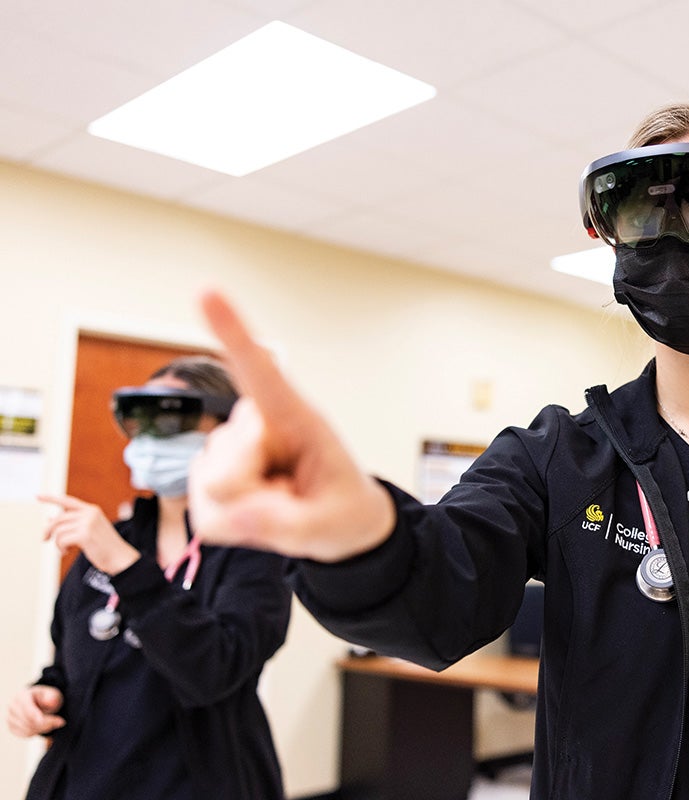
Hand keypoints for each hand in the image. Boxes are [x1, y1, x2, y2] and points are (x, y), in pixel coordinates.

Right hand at [7, 685, 64, 737]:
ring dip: (44, 728)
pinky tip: (45, 726)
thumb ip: (52, 697)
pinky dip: (37, 732)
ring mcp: (10, 718)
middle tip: (61, 722)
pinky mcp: (12, 728)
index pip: (27, 707)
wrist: (39, 703)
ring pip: (27, 729)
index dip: (34, 714)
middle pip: (28, 720)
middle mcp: (13, 706)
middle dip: (47, 722)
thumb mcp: (53, 694)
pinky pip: (25, 734)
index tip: (43, 720)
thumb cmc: (46, 698)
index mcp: (22, 695)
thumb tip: (49, 702)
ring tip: (54, 722)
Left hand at [38, 494, 139, 575]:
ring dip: (57, 542)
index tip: (38, 496)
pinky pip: (61, 540)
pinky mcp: (85, 534)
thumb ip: (71, 524)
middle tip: (44, 539)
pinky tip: (67, 552)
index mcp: (92, 510)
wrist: (120, 558)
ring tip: (64, 550)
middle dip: (48, 530)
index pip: (68, 501)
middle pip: (59, 518)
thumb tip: (49, 519)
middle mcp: (90, 513)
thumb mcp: (88, 531)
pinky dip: (61, 548)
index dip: (51, 498)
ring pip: (58, 530)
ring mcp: (88, 523)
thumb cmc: (105, 546)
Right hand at [188, 291, 395, 561]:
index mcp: (294, 417)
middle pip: (226, 469)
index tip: (208, 290)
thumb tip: (234, 516)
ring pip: (214, 493)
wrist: (342, 526)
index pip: (259, 371)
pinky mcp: (209, 477)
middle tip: (296, 501)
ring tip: (284, 504)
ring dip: (251, 514)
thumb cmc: (343, 510)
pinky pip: (208, 515)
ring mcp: (227, 450)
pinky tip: (263, 513)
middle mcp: (254, 424)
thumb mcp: (332, 525)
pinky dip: (237, 527)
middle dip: (255, 498)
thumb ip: (288, 525)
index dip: (233, 333)